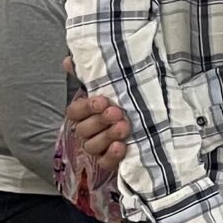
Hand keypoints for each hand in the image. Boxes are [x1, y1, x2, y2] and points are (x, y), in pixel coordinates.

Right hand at [62, 59, 130, 175]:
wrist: (153, 123)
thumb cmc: (126, 101)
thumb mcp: (114, 84)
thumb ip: (92, 74)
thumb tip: (70, 59)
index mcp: (86, 112)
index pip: (74, 111)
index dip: (86, 107)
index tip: (102, 100)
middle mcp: (89, 130)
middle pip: (83, 129)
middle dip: (100, 121)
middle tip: (117, 112)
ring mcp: (98, 147)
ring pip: (92, 145)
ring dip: (107, 136)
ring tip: (124, 128)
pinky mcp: (110, 161)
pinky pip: (105, 163)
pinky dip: (111, 156)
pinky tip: (121, 147)